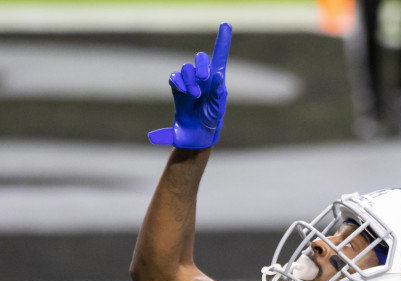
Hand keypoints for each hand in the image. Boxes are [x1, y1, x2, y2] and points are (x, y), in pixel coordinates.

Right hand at [148, 22, 230, 148]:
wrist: (197, 136)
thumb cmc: (211, 122)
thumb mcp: (218, 109)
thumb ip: (218, 93)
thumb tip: (216, 75)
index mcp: (216, 80)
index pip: (220, 56)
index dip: (223, 40)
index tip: (226, 24)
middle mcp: (202, 78)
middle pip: (200, 59)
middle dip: (202, 65)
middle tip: (205, 78)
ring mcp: (188, 83)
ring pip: (186, 69)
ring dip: (191, 80)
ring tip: (194, 95)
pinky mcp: (177, 90)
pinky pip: (174, 78)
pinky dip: (179, 82)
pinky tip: (184, 91)